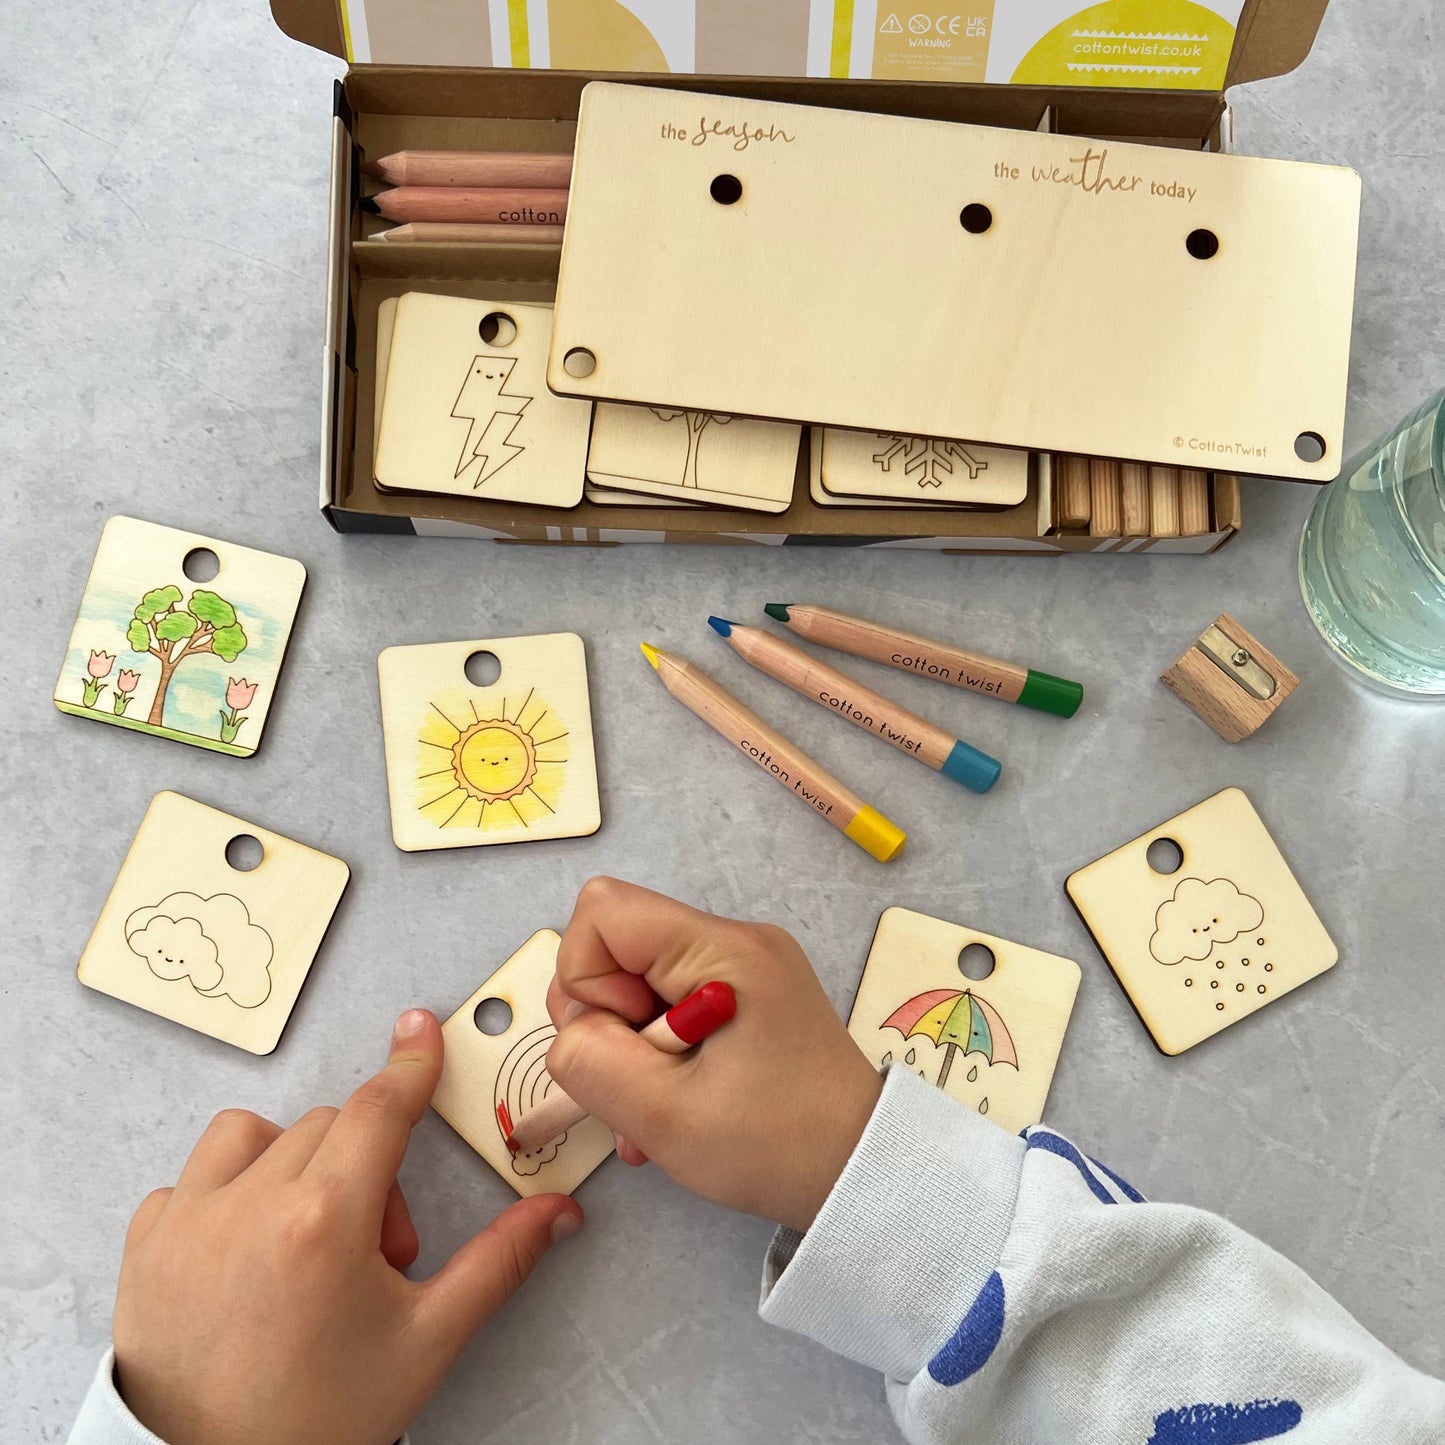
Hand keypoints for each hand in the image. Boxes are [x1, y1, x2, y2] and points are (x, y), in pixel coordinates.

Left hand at [112, 1010, 581, 1444]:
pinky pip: (192, 1179)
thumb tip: (555, 1215)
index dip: (409, 1065)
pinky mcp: (147, 1246)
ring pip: (255, 1136)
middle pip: (330, 1128)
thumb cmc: (313, 1422)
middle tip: (377, 1254)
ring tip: (305, 1236)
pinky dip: (224, 1197)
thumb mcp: (426, 1342)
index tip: (419, 1032)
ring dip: (290, 1164)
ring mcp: (189, 1221)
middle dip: (367, 1173)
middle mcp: (250, 1204)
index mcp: (325, 1220)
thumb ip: (497, 1263)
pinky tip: (245, 1253)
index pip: (380, 1108)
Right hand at [545, 878, 881, 1232]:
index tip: (625, 1041)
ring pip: (637, 978)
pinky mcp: (747, 994)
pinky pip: (669, 1001)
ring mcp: (744, 965)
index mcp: (723, 950)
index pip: (604, 910)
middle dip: (606, 1018)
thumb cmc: (773, 1145)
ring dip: (628, 1045)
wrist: (861, 1168)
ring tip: (655, 1108)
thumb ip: (592, 1062)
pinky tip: (671, 1103)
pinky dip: (655, 1049)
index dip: (588, 977)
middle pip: (617, 944)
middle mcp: (735, 940)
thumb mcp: (664, 1117)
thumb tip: (573, 1032)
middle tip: (638, 1082)